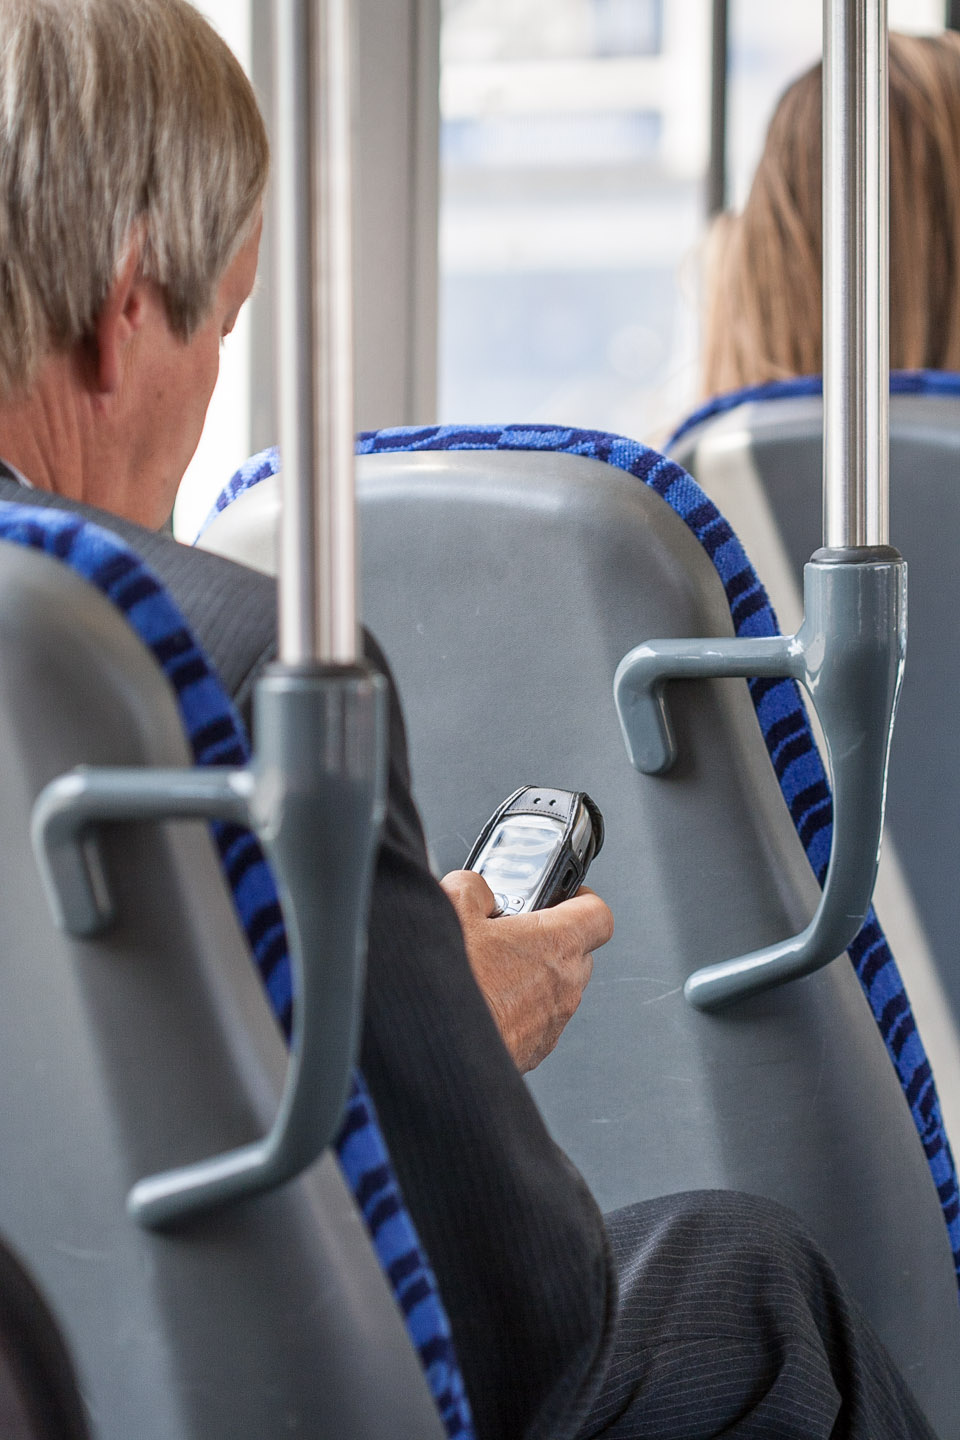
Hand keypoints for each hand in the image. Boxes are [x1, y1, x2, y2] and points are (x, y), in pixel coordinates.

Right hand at [439, 870, 613, 1073]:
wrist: (434, 1046)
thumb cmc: (449, 987)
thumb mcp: (452, 910)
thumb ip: (474, 888)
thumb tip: (477, 890)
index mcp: (556, 944)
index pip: (598, 914)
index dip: (582, 900)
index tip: (563, 897)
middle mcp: (564, 985)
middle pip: (578, 952)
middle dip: (548, 938)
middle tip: (514, 931)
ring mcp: (552, 1022)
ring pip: (556, 989)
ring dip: (532, 976)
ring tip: (490, 968)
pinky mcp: (535, 1050)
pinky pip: (538, 1020)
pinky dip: (519, 1009)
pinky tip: (483, 1000)